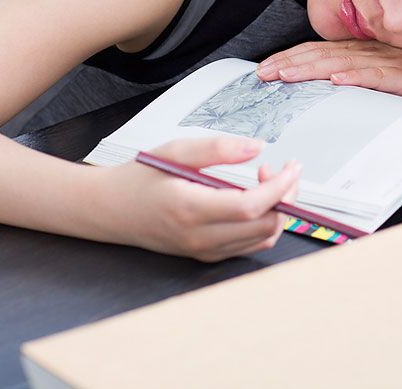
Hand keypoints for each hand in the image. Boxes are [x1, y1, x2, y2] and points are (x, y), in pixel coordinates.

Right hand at [90, 136, 299, 261]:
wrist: (110, 209)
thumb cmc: (141, 176)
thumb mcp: (175, 150)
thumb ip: (217, 148)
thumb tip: (256, 147)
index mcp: (190, 208)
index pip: (251, 206)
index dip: (279, 187)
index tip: (291, 166)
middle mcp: (198, 236)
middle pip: (263, 227)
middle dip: (284, 197)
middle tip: (280, 169)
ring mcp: (203, 250)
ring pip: (261, 240)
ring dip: (276, 211)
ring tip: (265, 179)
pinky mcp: (206, 255)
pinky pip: (248, 246)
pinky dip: (263, 224)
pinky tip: (254, 199)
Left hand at [255, 39, 401, 97]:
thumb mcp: (380, 67)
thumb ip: (353, 68)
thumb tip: (321, 78)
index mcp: (358, 49)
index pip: (315, 52)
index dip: (289, 58)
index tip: (263, 68)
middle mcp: (366, 50)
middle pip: (320, 56)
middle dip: (289, 64)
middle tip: (263, 74)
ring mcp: (384, 61)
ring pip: (340, 63)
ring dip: (311, 69)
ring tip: (287, 76)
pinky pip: (376, 75)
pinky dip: (355, 77)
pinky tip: (338, 80)